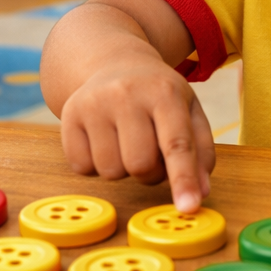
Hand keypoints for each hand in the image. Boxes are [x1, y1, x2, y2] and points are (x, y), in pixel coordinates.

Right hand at [59, 61, 214, 212]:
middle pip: (140, 165)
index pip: (176, 143)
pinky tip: (104, 141)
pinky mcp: (69, 115)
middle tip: (152, 152)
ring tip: (128, 143)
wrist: (114, 63)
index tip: (188, 208)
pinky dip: (96, 165)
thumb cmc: (158, 95)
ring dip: (123, 170)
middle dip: (151, 173)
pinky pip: (82, 168)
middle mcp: (127, 93)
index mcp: (165, 92)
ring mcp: (94, 103)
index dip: (183, 179)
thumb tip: (201, 192)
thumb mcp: (189, 111)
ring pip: (110, 171)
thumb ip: (201, 151)